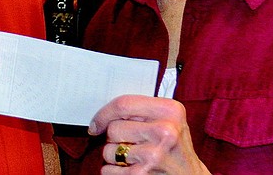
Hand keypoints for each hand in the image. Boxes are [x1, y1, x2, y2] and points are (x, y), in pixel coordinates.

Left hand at [89, 95, 210, 174]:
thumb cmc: (176, 147)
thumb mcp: (170, 120)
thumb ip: (143, 111)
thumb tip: (106, 114)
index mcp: (170, 111)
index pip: (124, 104)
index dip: (104, 114)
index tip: (96, 123)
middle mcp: (164, 131)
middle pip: (114, 128)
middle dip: (115, 137)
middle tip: (130, 142)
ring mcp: (153, 155)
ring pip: (109, 150)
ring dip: (115, 155)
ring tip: (133, 157)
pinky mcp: (142, 174)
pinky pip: (108, 170)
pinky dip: (114, 171)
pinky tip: (131, 168)